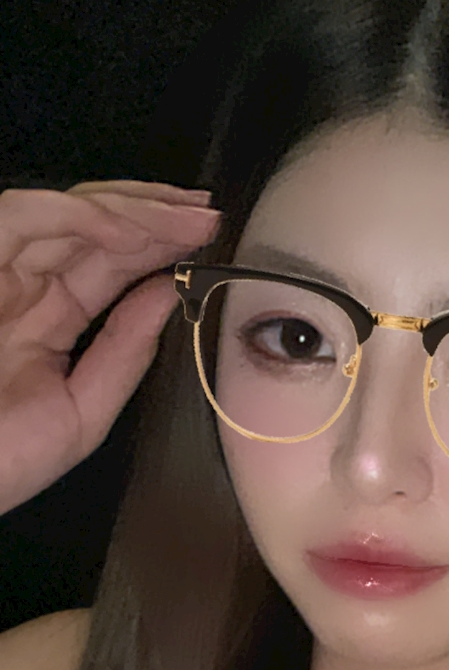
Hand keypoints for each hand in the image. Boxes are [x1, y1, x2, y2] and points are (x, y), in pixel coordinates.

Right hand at [0, 179, 221, 516]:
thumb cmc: (0, 459)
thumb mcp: (80, 413)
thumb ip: (124, 355)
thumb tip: (168, 298)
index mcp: (45, 320)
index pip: (108, 267)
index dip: (157, 249)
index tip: (205, 242)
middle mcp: (20, 286)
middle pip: (93, 229)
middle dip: (154, 216)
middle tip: (206, 217)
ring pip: (66, 211)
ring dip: (129, 210)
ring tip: (182, 221)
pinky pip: (25, 215)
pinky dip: (79, 216)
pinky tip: (129, 231)